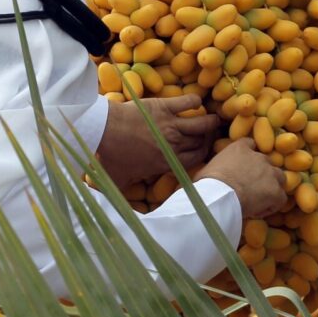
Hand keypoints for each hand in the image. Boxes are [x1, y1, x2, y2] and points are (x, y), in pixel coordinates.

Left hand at [96, 94, 219, 188]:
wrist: (104, 129)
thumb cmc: (111, 156)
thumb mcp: (119, 181)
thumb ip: (124, 196)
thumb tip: (121, 213)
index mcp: (167, 162)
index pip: (197, 158)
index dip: (204, 153)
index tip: (205, 148)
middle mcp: (174, 144)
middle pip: (201, 141)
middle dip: (209, 137)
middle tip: (210, 132)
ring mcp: (171, 124)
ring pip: (202, 123)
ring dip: (210, 120)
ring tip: (213, 118)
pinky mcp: (164, 107)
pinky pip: (188, 103)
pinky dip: (195, 102)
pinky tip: (196, 103)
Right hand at [196, 138, 286, 218]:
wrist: (220, 195)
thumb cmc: (207, 183)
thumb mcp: (207, 169)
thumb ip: (216, 168)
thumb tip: (209, 177)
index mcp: (240, 148)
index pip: (250, 144)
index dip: (249, 156)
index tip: (243, 166)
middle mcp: (259, 157)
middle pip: (267, 161)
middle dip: (261, 172)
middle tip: (250, 186)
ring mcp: (270, 173)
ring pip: (279, 177)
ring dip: (272, 186)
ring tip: (259, 199)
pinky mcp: (276, 191)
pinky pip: (279, 199)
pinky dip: (271, 205)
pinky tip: (257, 212)